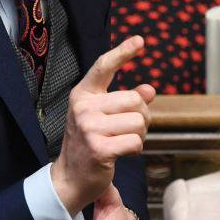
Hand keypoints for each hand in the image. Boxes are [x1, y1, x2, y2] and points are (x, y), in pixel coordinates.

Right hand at [51, 36, 155, 215]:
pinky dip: (135, 149)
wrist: (70, 179)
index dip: (123, 52)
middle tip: (131, 129)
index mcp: (82, 95)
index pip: (103, 67)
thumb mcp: (102, 117)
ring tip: (122, 142)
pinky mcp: (99, 149)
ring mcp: (89, 128)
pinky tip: (120, 154)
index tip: (140, 41)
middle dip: (142, 116)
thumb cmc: (90, 144)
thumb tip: (150, 90)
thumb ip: (125, 101)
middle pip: (134, 100)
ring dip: (139, 134)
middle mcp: (83, 108)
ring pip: (138, 121)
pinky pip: (136, 142)